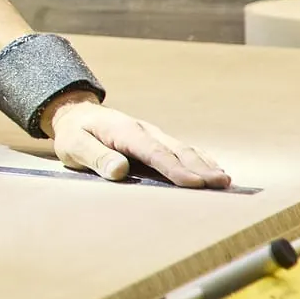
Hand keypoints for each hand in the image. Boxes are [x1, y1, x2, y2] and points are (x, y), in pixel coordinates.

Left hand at [41, 92, 230, 188]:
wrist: (76, 113)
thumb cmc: (74, 133)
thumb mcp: (74, 145)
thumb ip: (95, 156)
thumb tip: (120, 170)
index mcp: (125, 132)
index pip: (153, 153)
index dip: (175, 169)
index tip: (194, 184)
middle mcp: (145, 131)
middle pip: (176, 150)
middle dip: (200, 168)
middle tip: (222, 185)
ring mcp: (153, 135)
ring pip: (183, 149)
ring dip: (204, 165)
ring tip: (225, 181)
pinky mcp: (156, 140)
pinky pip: (181, 149)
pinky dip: (200, 159)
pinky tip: (213, 170)